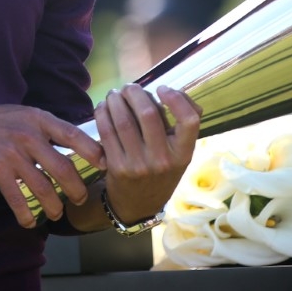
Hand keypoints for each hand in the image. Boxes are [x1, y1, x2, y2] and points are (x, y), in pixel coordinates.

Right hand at [0, 104, 105, 228]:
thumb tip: (70, 140)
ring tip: (56, 213)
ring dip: (53, 206)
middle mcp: (28, 135)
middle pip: (63, 167)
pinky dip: (26, 214)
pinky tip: (29, 221)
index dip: (93, 152)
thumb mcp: (19, 114)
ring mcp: (12, 153)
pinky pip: (18, 199)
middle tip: (80, 198)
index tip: (104, 165)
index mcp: (37, 118)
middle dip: (76, 188)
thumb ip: (43, 126)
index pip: (73, 135)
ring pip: (44, 187)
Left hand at [94, 84, 200, 225]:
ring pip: (123, 121)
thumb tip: (178, 92)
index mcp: (183, 154)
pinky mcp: (116, 167)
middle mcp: (162, 160)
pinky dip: (103, 114)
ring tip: (114, 94)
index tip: (162, 88)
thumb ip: (183, 124)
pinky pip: (107, 132)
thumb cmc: (162, 170)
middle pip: (148, 114)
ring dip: (115, 100)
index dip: (176, 99)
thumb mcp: (180, 153)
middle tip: (129, 87)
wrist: (138, 204)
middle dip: (134, 93)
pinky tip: (103, 107)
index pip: (189, 121)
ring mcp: (138, 165)